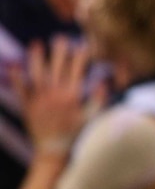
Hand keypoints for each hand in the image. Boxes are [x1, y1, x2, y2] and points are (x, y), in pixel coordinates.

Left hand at [9, 37, 104, 156]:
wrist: (53, 151)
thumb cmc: (76, 134)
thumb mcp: (92, 118)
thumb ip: (98, 99)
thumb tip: (104, 82)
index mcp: (72, 97)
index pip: (76, 71)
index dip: (79, 57)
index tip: (82, 45)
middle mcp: (55, 95)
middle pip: (57, 68)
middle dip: (59, 52)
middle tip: (60, 38)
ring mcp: (40, 100)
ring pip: (37, 75)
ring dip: (36, 59)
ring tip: (37, 44)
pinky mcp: (28, 107)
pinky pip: (21, 90)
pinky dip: (17, 78)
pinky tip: (15, 65)